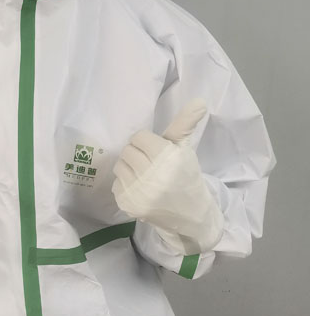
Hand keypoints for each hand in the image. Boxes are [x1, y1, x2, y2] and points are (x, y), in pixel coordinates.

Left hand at [112, 99, 223, 254]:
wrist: (191, 215)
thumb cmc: (186, 176)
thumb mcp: (185, 149)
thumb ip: (184, 123)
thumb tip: (199, 100)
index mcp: (166, 157)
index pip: (139, 137)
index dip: (147, 143)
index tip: (157, 152)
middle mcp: (151, 175)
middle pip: (127, 150)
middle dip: (138, 155)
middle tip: (151, 164)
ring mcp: (138, 192)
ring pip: (119, 165)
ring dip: (130, 168)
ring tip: (146, 177)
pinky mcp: (128, 204)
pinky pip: (116, 183)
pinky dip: (126, 185)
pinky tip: (141, 191)